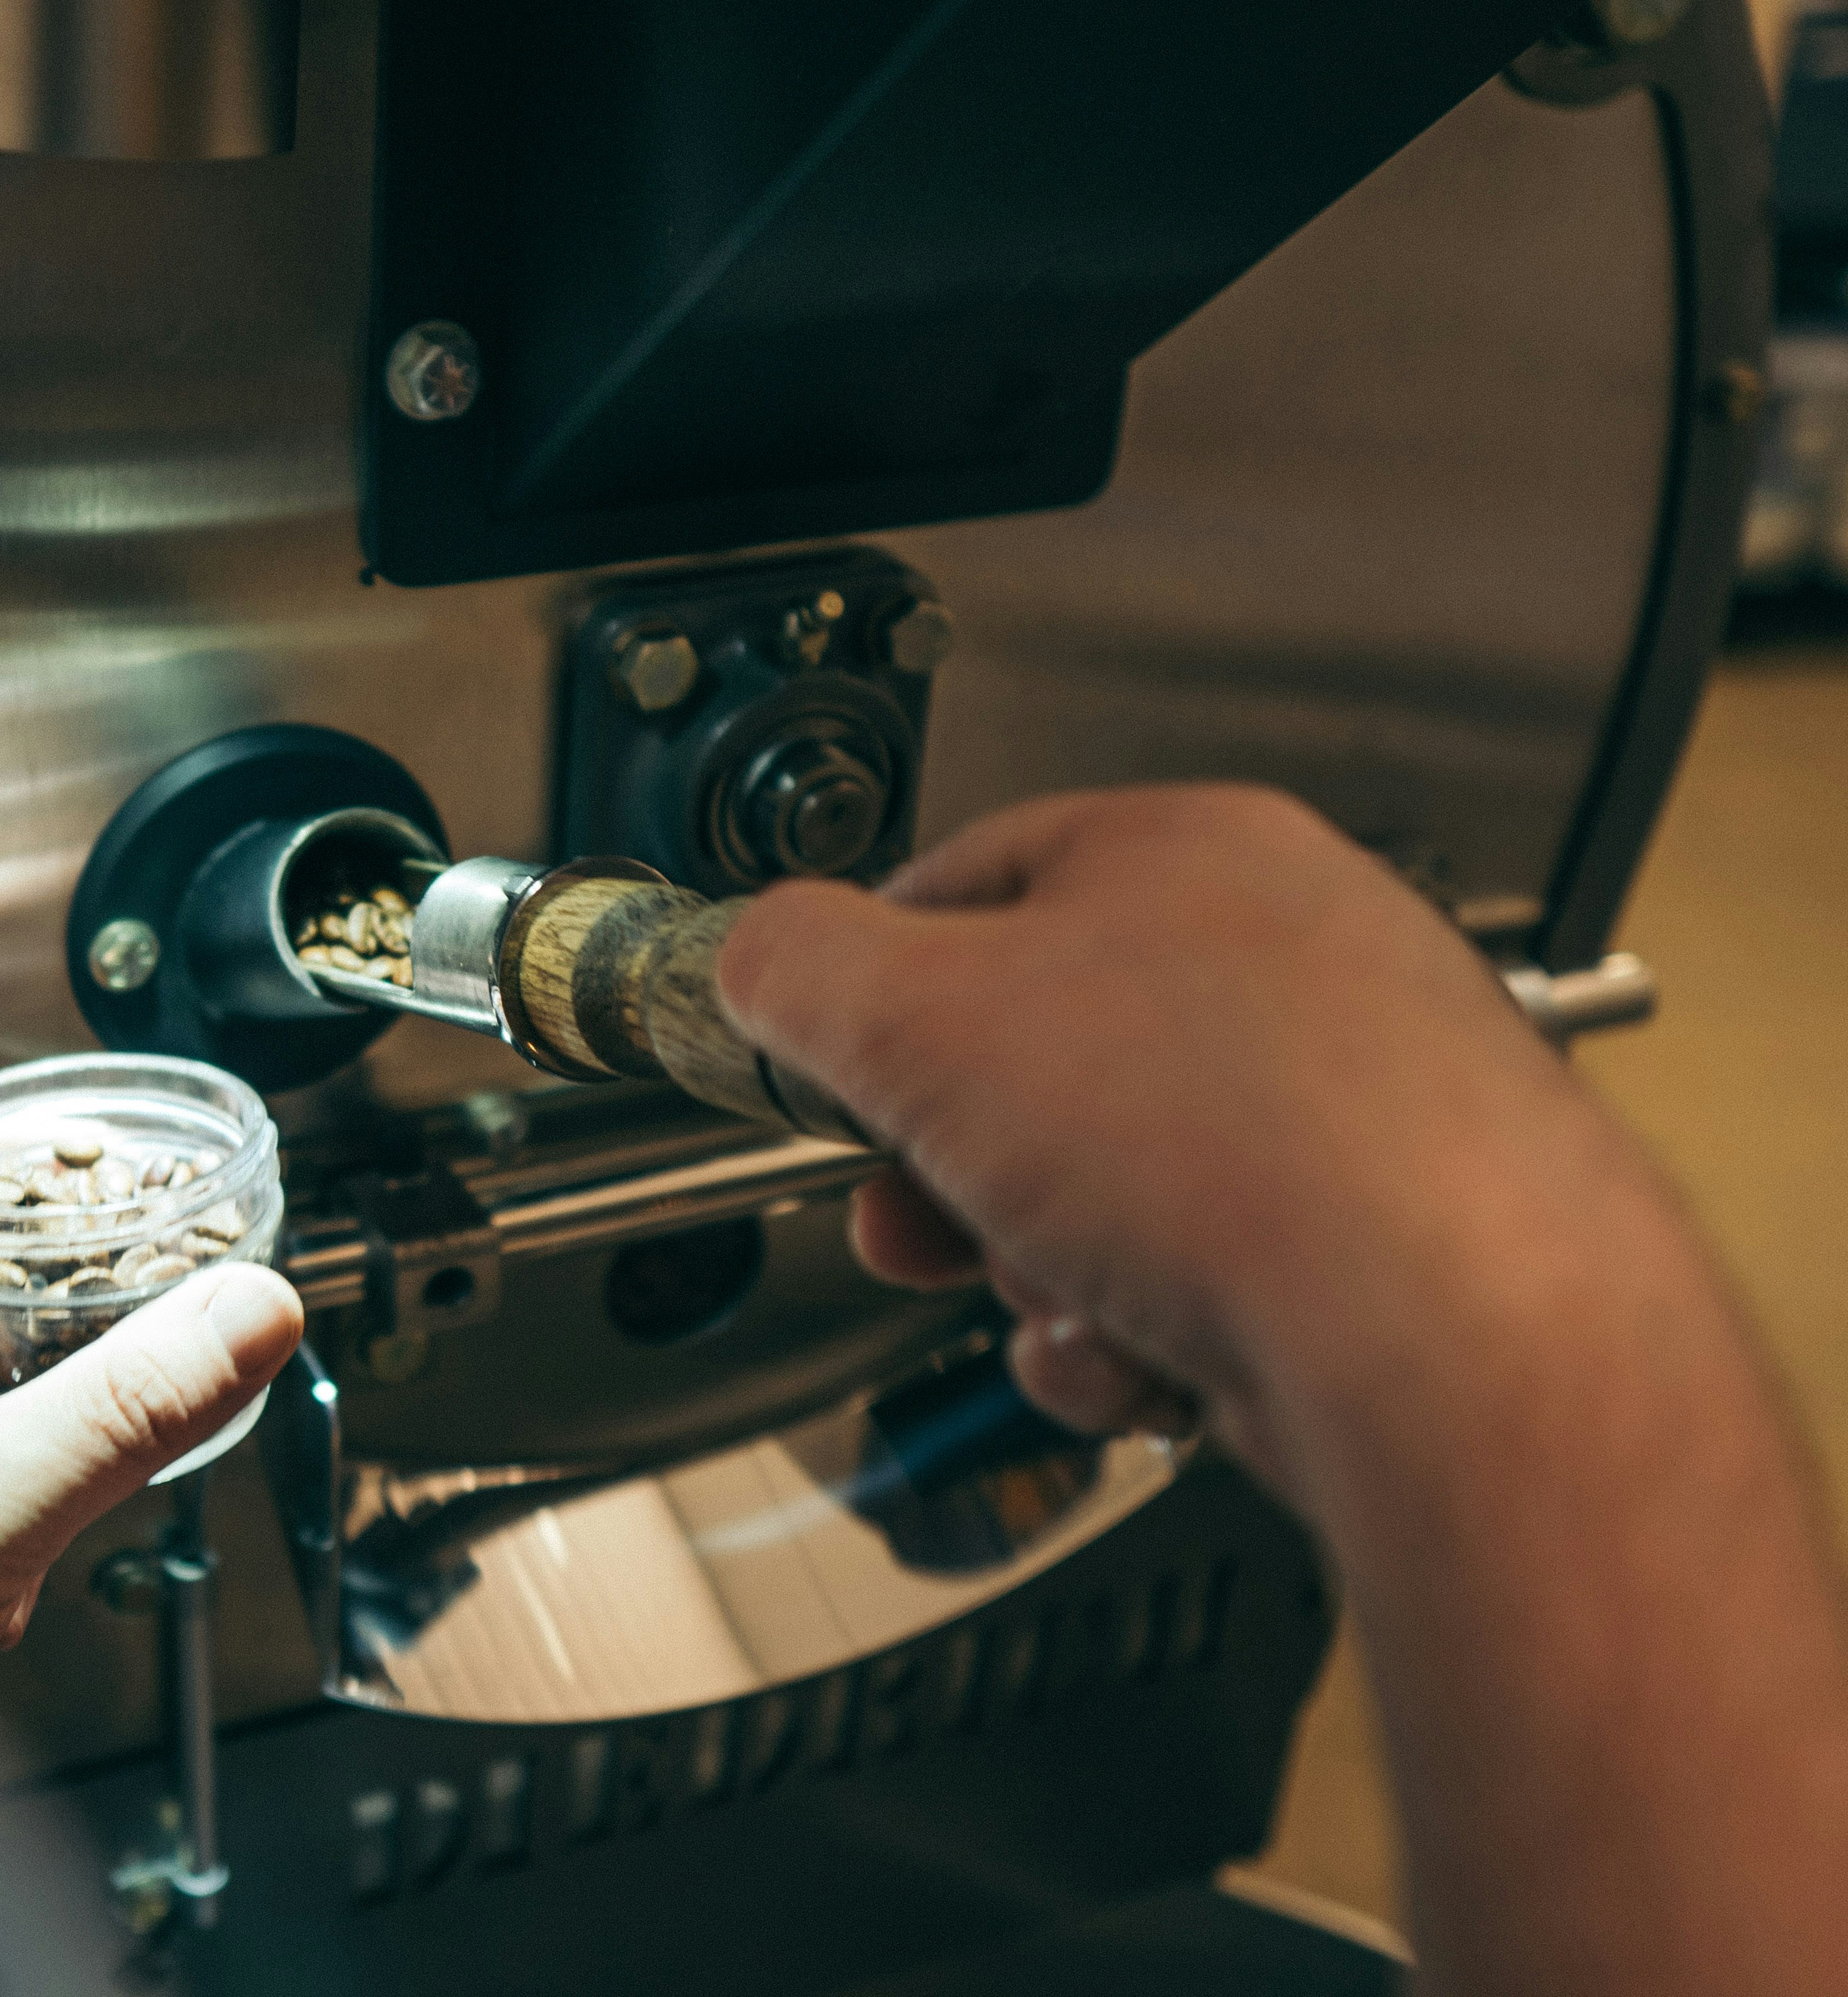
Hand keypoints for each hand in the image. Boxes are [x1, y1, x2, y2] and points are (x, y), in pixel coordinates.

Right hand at [716, 783, 1674, 1492]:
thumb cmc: (1237, 1150)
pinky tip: (1143, 1358)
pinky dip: (1142, 1335)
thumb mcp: (917, 1023)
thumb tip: (757, 956)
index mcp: (1190, 852)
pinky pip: (1203, 1282)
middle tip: (908, 1214)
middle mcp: (1291, 960)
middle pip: (1042, 1057)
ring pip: (1117, 1188)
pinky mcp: (1388, 1244)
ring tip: (1058, 1296)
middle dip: (950, 1166)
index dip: (869, 988)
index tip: (820, 1064)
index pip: (972, 881)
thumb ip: (797, 969)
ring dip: (1042, 1267)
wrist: (1453, 1345)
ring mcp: (1353, 1105)